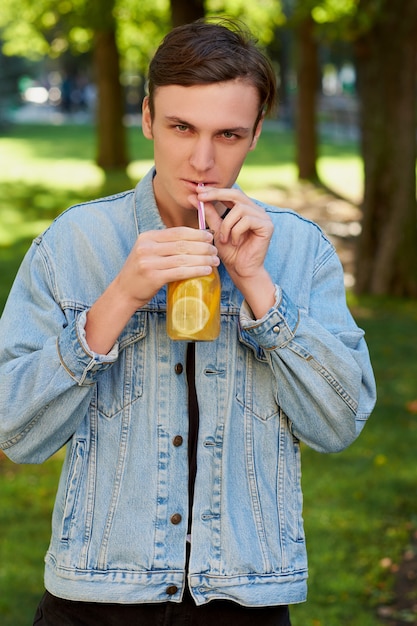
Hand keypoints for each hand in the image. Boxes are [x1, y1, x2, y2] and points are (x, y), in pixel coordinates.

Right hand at [115, 227, 218, 310]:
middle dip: (203, 247)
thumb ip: (165, 244)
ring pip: (183, 258)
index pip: (177, 231)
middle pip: (182, 244)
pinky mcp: (153, 277)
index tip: (210, 237)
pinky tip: (207, 270)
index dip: (196, 233)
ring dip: (203, 259)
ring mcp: (149, 262)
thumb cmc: (141, 273)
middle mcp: (147, 247)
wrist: (123, 292)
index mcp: (147, 237)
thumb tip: (194, 240)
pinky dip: (196, 270)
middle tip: (215, 251)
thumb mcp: (148, 252)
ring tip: (215, 261)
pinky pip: (180, 272)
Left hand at [192, 187, 275, 317]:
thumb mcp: (215, 229)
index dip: (215, 190)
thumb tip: (193, 197)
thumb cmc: (230, 252)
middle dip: (216, 195)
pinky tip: (235, 242)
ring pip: (240, 209)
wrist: (241, 270)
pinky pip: (247, 220)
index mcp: (245, 209)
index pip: (230, 193)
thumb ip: (208, 213)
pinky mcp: (267, 226)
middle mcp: (256, 210)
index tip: (198, 190)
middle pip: (236, 194)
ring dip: (227, 225)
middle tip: (201, 198)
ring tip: (224, 239)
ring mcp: (263, 218)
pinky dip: (236, 232)